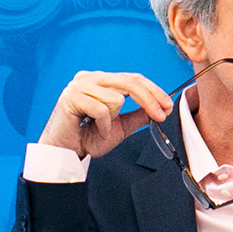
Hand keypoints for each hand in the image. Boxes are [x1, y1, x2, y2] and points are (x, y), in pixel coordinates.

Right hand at [38, 70, 175, 159]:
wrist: (64, 153)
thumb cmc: (87, 139)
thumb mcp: (120, 126)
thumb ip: (138, 115)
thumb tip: (161, 108)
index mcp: (101, 80)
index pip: (133, 78)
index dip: (154, 91)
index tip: (168, 106)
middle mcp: (90, 78)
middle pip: (130, 82)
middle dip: (150, 100)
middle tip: (161, 115)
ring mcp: (79, 85)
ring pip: (116, 98)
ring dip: (114, 120)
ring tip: (101, 129)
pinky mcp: (71, 97)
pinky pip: (101, 110)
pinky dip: (103, 125)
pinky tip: (93, 130)